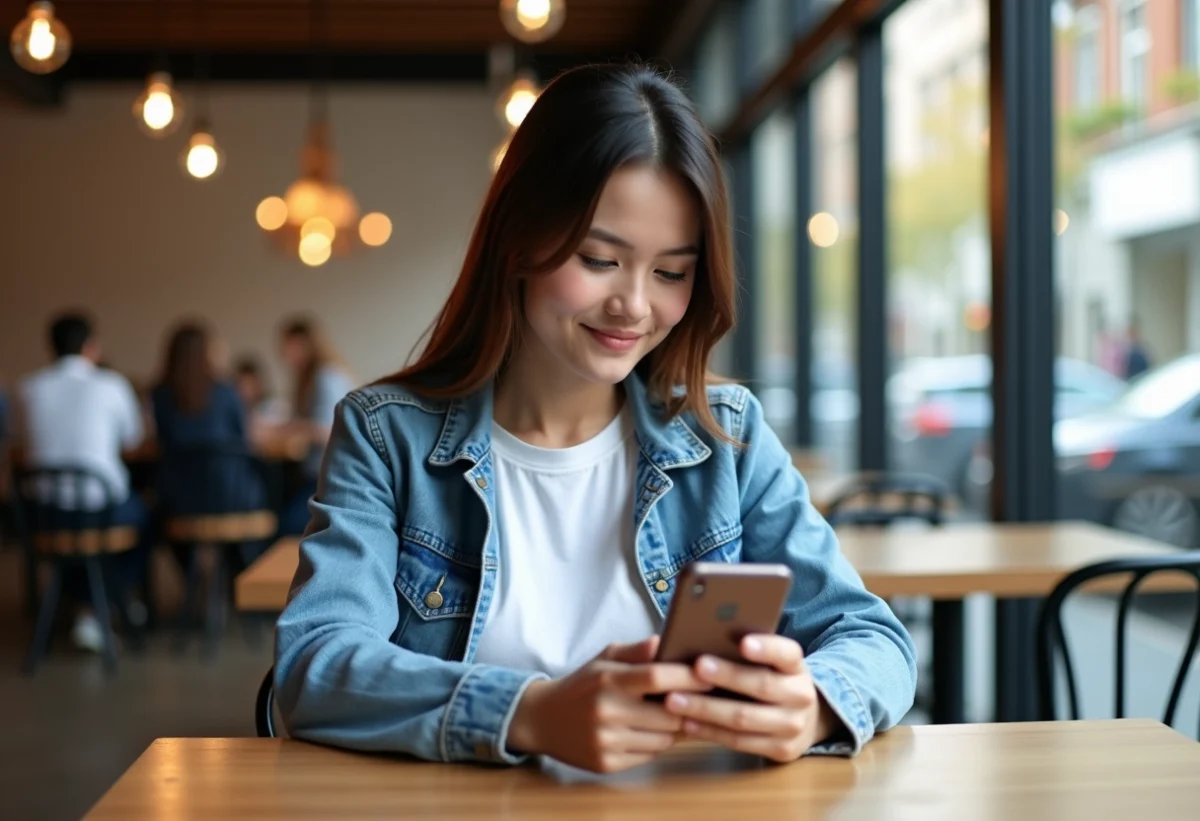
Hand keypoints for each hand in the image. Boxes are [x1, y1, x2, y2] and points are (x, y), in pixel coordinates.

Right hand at [507, 637, 712, 772]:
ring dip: (675, 728)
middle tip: (704, 698)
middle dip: (690, 707)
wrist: (541, 720)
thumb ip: (637, 650)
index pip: (656, 677)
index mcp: (608, 679)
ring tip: (673, 714)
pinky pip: (650, 755)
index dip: (689, 676)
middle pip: (668, 713)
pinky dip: (657, 744)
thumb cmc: (581, 685)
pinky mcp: (607, 763)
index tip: (712, 674)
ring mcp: (606, 740)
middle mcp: (606, 711)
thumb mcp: (604, 658)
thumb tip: (667, 640)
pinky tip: (651, 731)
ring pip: (664, 738)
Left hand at [663, 634, 836, 762]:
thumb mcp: (771, 663)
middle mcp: (801, 696)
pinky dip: (709, 731)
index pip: (786, 653)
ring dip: (706, 709)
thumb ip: (747, 652)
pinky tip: (686, 722)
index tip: (742, 642)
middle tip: (696, 667)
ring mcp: (792, 726)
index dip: (766, 648)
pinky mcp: (781, 751)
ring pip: (744, 718)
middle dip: (726, 676)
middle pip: (761, 686)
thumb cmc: (773, 681)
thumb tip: (704, 635)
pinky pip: (739, 741)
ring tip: (674, 700)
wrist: (805, 721)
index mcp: (797, 667)